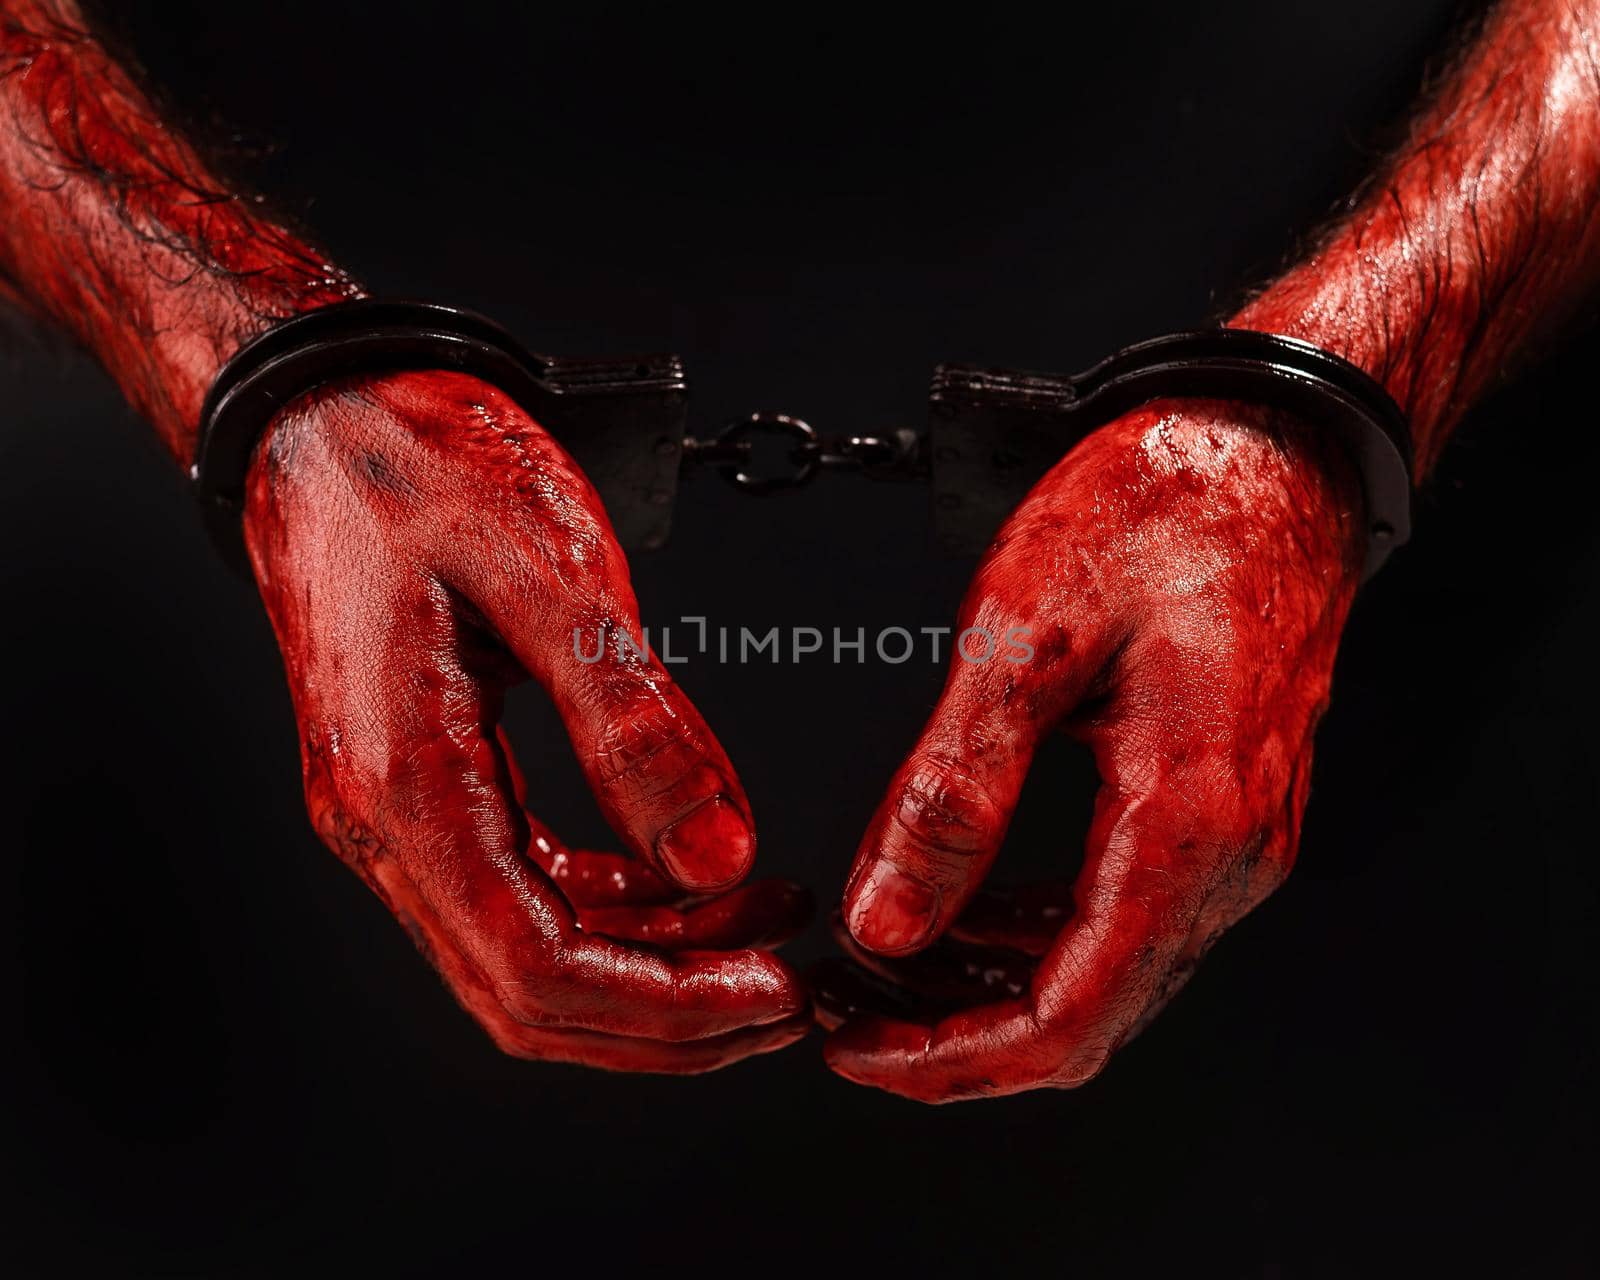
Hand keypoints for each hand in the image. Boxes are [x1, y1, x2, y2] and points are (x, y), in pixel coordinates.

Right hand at [242, 369, 810, 1070]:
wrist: (331, 418)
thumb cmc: (419, 465)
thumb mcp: (551, 574)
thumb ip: (633, 723)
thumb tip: (716, 852)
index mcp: (402, 784)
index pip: (537, 969)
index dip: (666, 1006)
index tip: (769, 994)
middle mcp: (385, 822)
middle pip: (531, 995)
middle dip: (670, 1016)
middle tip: (785, 992)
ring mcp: (400, 811)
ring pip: (532, 954)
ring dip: (654, 965)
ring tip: (764, 923)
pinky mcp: (430, 784)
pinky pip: (526, 889)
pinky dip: (618, 905)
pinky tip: (691, 874)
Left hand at [818, 398, 1364, 1100]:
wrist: (1270, 450)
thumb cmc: (1164, 509)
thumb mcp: (1025, 635)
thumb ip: (953, 790)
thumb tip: (886, 920)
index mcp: (1186, 822)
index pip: (1066, 1020)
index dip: (948, 1061)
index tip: (851, 1049)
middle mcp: (1229, 854)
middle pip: (1087, 1017)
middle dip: (956, 1037)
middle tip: (848, 1011)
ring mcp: (1236, 834)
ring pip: (1105, 974)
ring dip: (989, 988)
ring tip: (886, 963)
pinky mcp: (1222, 805)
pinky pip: (1124, 913)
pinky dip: (1035, 934)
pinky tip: (969, 904)